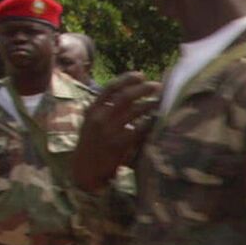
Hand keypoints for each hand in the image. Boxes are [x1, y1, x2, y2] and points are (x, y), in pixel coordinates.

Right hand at [72, 74, 159, 190]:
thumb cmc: (93, 143)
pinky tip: (157, 120)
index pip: (110, 88)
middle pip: (125, 96)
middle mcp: (100, 118)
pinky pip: (140, 128)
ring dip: (150, 104)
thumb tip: (129, 91)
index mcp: (92, 110)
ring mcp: (110, 130)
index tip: (141, 75)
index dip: (127, 79)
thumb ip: (107, 108)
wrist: (84, 169)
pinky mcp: (120, 144)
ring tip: (160, 102)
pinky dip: (150, 122)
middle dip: (143, 89)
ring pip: (135, 111)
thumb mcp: (92, 122)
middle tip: (157, 86)